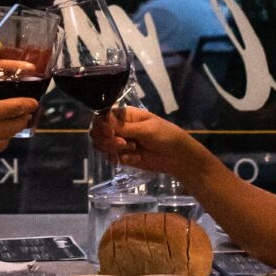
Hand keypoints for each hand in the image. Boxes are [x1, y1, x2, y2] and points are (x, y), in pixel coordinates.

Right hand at [90, 106, 205, 179]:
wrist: (178, 157)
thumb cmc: (166, 136)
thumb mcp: (146, 129)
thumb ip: (123, 127)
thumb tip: (102, 122)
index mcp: (125, 115)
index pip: (102, 116)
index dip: (101, 125)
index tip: (109, 132)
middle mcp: (119, 127)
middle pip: (98, 132)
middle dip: (107, 140)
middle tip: (122, 144)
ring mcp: (120, 142)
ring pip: (102, 146)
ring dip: (114, 149)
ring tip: (132, 150)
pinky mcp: (123, 156)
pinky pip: (112, 158)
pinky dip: (123, 159)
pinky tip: (137, 158)